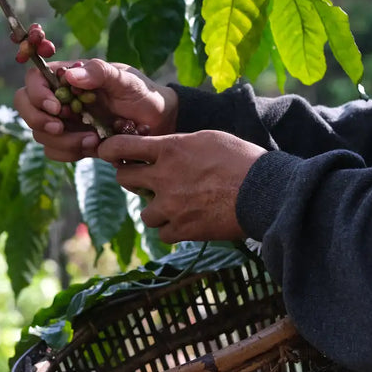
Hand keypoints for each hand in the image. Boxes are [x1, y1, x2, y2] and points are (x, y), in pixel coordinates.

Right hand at [13, 58, 177, 161]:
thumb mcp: (125, 78)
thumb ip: (99, 73)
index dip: (37, 95)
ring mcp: (64, 121)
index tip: (57, 108)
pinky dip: (69, 153)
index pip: (33, 80)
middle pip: (25, 107)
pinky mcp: (72, 142)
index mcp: (67, 76)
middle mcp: (59, 97)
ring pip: (40, 134)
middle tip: (61, 129)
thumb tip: (70, 76)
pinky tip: (94, 147)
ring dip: (62, 142)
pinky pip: (54, 152)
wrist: (158, 122)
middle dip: (39, 121)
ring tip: (93, 140)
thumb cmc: (142, 92)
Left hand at [97, 130, 266, 242]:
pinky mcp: (182, 229)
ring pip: (144, 213)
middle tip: (146, 181)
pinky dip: (171, 229)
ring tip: (176, 205)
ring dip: (156, 210)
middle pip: (124, 179)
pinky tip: (186, 221)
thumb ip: (180, 144)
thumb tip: (163, 148)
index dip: (109, 150)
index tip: (108, 153)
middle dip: (132, 179)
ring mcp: (170, 206)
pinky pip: (162, 233)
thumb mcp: (208, 138)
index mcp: (169, 149)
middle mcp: (163, 177)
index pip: (122, 147)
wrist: (263, 192)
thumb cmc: (242, 159)